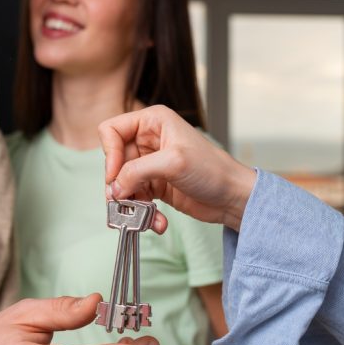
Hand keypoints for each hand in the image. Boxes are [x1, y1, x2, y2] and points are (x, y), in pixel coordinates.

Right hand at [97, 105, 256, 231]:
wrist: (233, 198)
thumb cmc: (213, 170)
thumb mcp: (173, 163)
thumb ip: (137, 171)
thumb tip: (114, 188)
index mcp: (153, 122)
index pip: (111, 131)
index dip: (110, 154)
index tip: (115, 177)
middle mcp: (148, 140)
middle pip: (114, 161)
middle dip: (118, 185)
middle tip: (123, 203)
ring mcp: (150, 164)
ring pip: (121, 183)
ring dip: (130, 204)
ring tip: (144, 217)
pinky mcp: (154, 185)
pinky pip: (135, 199)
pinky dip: (141, 213)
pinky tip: (157, 222)